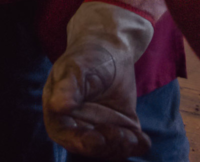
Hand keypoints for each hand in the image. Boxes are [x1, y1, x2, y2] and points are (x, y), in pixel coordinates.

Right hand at [43, 0, 153, 159]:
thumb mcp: (77, 67)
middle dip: (105, 147)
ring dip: (121, 148)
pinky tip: (142, 138)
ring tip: (131, 135)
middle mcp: (77, 123)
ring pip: (109, 150)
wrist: (111, 49)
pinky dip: (137, 146)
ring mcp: (99, 128)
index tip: (96, 140)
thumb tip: (58, 105)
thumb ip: (68, 86)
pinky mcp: (120, 129)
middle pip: (88, 147)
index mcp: (58, 110)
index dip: (78, 142)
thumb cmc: (88, 55)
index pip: (63, 134)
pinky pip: (128, 145)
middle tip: (119, 135)